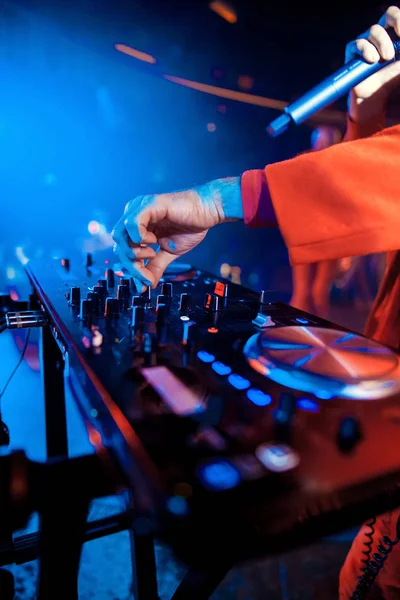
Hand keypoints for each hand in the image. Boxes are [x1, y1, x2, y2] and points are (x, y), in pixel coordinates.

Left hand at [112, 178, 241, 289]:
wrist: (208, 211)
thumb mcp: (169, 252)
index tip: (144, 283)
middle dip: (131, 265)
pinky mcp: (148, 205)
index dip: (131, 269)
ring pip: (120, 235)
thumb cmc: (190, 226)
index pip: (123, 250)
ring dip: (133, 252)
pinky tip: (153, 241)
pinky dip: (139, 238)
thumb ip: (155, 267)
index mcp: (136, 225)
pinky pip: (131, 224)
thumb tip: (146, 286)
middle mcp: (133, 214)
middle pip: (118, 245)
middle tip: (147, 274)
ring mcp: (139, 208)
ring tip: (151, 253)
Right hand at [345, 6, 399, 121]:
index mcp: (394, 33)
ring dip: (382, 43)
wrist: (375, 97)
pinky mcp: (352, 52)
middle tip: (393, 53)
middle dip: (394, 29)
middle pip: (387, 16)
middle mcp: (380, 35)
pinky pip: (357, 43)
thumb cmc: (391, 79)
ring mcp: (365, 41)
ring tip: (384, 59)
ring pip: (373, 30)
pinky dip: (365, 49)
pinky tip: (371, 60)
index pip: (395, 16)